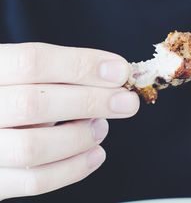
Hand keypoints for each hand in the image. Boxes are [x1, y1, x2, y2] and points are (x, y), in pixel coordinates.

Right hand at [0, 43, 138, 199]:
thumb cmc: (13, 95)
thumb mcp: (25, 76)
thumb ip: (60, 74)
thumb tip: (113, 75)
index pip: (32, 61)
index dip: (82, 65)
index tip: (119, 71)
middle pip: (34, 104)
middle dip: (91, 102)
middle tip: (127, 103)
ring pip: (32, 147)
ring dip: (79, 137)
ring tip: (102, 128)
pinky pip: (33, 181)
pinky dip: (73, 168)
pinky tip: (95, 154)